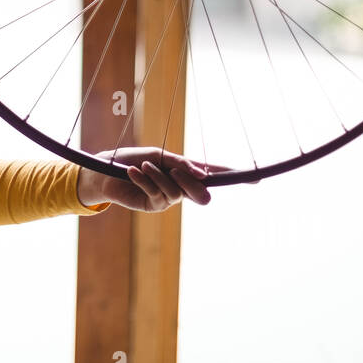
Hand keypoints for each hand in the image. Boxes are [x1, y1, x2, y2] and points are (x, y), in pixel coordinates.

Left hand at [78, 148, 238, 211]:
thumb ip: (181, 164)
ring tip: (143, 166)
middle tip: (173, 168)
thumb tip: (203, 174)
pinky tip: (133, 172)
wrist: (105, 170)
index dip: (235, 177)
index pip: (216, 173)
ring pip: (176, 191)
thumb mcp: (160, 156)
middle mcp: (182, 188)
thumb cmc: (134, 160)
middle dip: (189, 180)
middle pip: (203, 193)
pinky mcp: (154, 206)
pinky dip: (145, 180)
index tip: (257, 178)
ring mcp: (169, 200)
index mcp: (187, 172)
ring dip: (158, 174)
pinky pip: (158, 194)